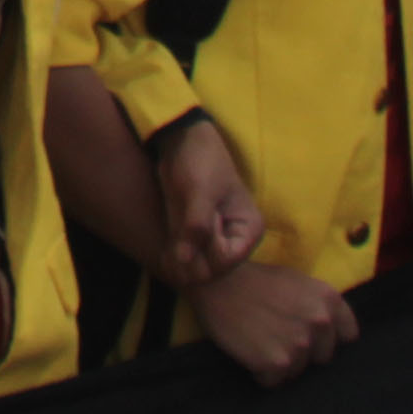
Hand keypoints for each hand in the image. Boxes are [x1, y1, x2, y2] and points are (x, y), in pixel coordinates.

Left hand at [151, 115, 262, 291]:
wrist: (180, 142)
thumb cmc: (200, 161)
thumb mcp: (200, 191)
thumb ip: (196, 226)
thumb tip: (185, 261)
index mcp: (248, 229)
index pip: (229, 260)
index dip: (209, 250)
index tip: (200, 227)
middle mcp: (234, 240)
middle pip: (214, 270)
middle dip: (193, 264)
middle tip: (175, 248)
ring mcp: (213, 240)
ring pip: (197, 269)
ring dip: (180, 266)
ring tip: (168, 251)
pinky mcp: (193, 236)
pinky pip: (184, 259)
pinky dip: (173, 262)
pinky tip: (164, 255)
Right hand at [188, 260, 355, 384]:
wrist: (216, 281)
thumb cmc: (254, 281)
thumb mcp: (296, 282)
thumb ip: (319, 306)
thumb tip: (334, 335)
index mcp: (328, 299)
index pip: (348, 336)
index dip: (327, 337)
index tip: (309, 334)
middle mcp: (320, 322)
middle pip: (322, 357)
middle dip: (303, 351)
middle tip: (276, 333)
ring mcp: (299, 344)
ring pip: (297, 370)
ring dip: (279, 361)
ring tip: (259, 338)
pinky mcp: (277, 362)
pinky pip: (273, 380)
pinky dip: (260, 371)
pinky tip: (249, 349)